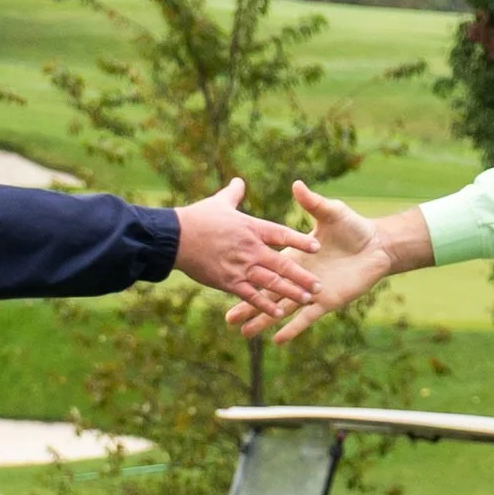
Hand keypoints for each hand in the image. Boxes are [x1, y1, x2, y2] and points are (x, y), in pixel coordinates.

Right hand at [173, 177, 319, 318]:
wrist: (174, 237)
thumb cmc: (196, 218)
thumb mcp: (219, 202)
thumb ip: (233, 194)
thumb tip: (239, 181)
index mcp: (251, 227)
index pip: (282, 234)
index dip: (300, 241)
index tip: (316, 246)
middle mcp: (250, 248)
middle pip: (283, 264)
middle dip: (302, 276)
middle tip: (318, 285)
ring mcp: (240, 266)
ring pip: (272, 282)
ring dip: (291, 292)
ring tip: (307, 300)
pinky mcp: (228, 282)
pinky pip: (251, 296)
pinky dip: (265, 305)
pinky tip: (279, 313)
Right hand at [224, 185, 415, 342]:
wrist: (377, 246)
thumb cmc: (352, 227)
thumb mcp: (330, 212)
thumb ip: (312, 202)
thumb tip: (297, 184)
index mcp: (293, 255)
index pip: (265, 265)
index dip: (247, 271)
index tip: (225, 277)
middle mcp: (297, 276)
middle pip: (266, 292)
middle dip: (246, 306)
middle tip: (227, 318)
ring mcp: (310, 292)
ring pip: (281, 308)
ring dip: (263, 321)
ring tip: (244, 334)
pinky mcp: (326, 302)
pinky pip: (306, 318)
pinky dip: (293, 329)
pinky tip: (277, 340)